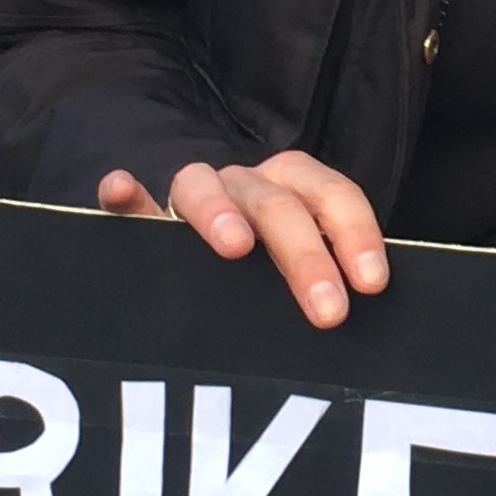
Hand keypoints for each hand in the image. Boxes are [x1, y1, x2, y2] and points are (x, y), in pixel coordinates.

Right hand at [96, 150, 389, 328]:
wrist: (211, 255)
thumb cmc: (273, 271)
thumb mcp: (306, 268)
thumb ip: (332, 274)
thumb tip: (374, 299)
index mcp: (294, 187)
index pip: (332, 196)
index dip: (356, 234)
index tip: (371, 284)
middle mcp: (246, 184)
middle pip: (277, 203)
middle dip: (306, 255)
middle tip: (328, 311)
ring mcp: (194, 196)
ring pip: (202, 185)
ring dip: (219, 212)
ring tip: (235, 247)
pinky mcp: (142, 216)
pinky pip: (126, 199)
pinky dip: (124, 192)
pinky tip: (122, 189)